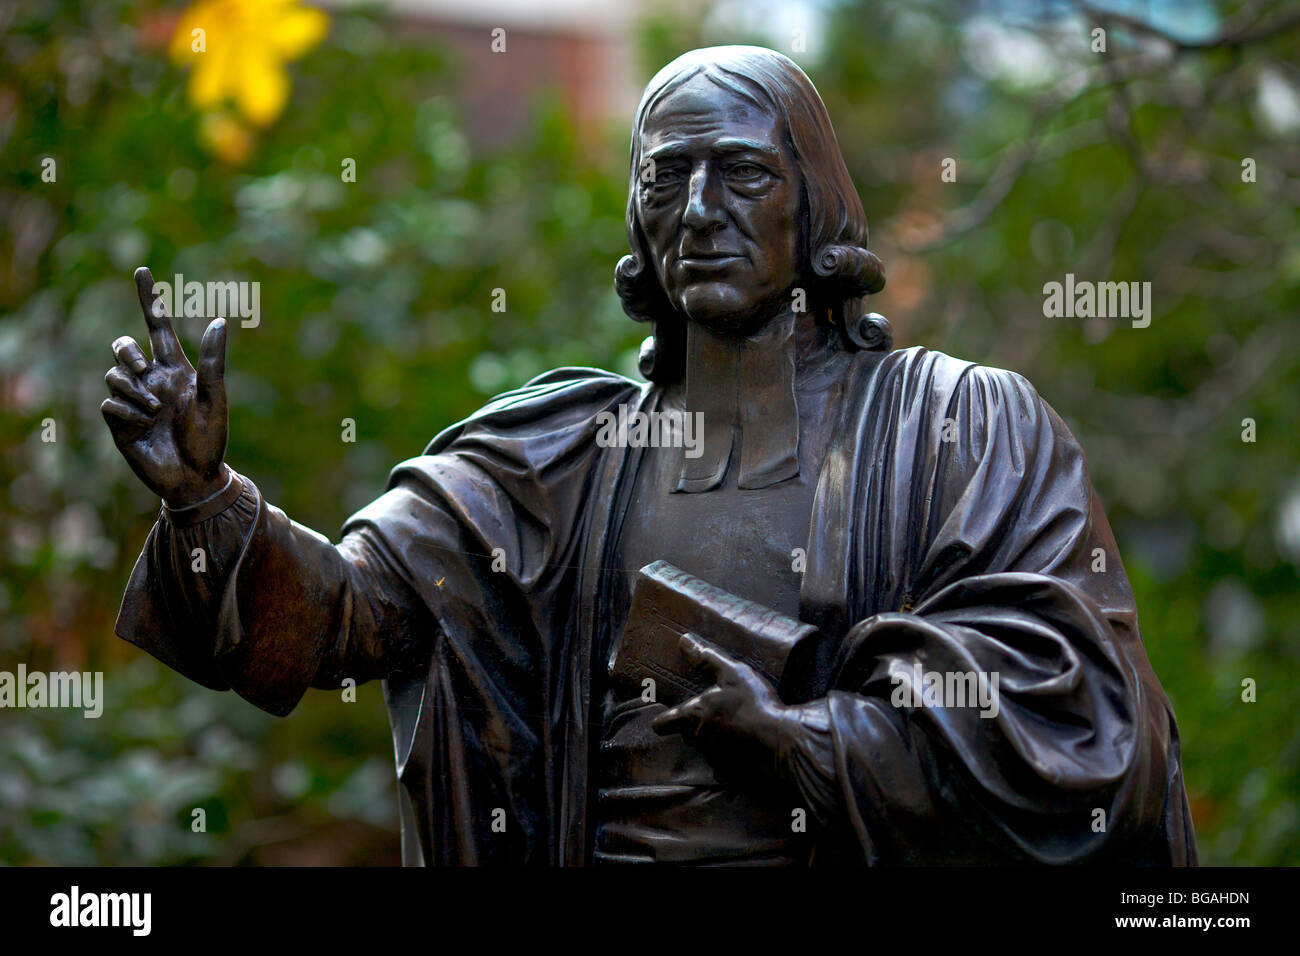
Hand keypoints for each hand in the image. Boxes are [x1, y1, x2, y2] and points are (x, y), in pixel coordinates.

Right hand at [101, 266, 229, 506]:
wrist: (196, 478)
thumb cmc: (210, 440)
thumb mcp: (215, 399)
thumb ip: (214, 362)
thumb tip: (219, 320)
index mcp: (176, 369)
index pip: (158, 327)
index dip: (149, 300)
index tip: (143, 271)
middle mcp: (152, 380)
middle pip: (123, 346)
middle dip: (126, 351)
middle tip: (144, 368)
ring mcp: (134, 400)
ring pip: (112, 374)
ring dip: (133, 389)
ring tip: (156, 410)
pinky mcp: (119, 422)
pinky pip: (108, 403)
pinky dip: (127, 411)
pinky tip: (145, 425)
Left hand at [651, 633, 792, 784]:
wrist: (780, 742)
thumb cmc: (754, 706)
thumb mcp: (732, 673)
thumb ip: (707, 658)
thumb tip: (684, 641)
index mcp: (693, 716)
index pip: (662, 724)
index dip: (665, 720)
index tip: (668, 717)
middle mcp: (698, 741)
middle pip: (687, 735)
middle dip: (698, 726)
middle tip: (717, 714)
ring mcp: (713, 760)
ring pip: (706, 749)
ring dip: (716, 741)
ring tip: (737, 729)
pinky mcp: (729, 775)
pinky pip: (724, 767)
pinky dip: (732, 759)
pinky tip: (748, 748)